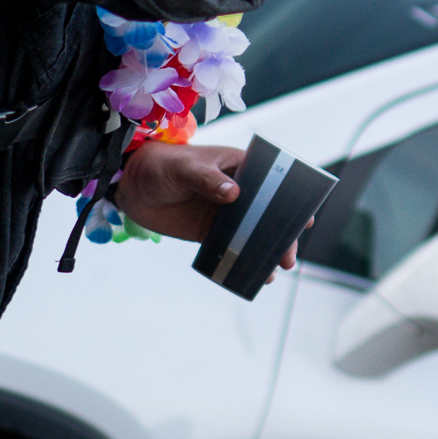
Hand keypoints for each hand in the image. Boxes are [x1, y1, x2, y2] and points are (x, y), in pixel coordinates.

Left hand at [116, 140, 303, 276]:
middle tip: (288, 255)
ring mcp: (225, 212)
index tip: (305, 219)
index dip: (292, 200)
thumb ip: (208, 180)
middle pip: (269, 213)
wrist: (132, 184)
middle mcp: (238, 190)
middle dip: (282, 234)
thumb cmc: (162, 164)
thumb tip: (234, 194)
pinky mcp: (210, 231)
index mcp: (239, 166)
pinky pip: (232, 247)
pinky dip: (244, 260)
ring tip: (275, 270)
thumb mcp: (186, 168)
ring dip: (266, 250)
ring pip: (254, 233)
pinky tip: (252, 274)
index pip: (273, 182)